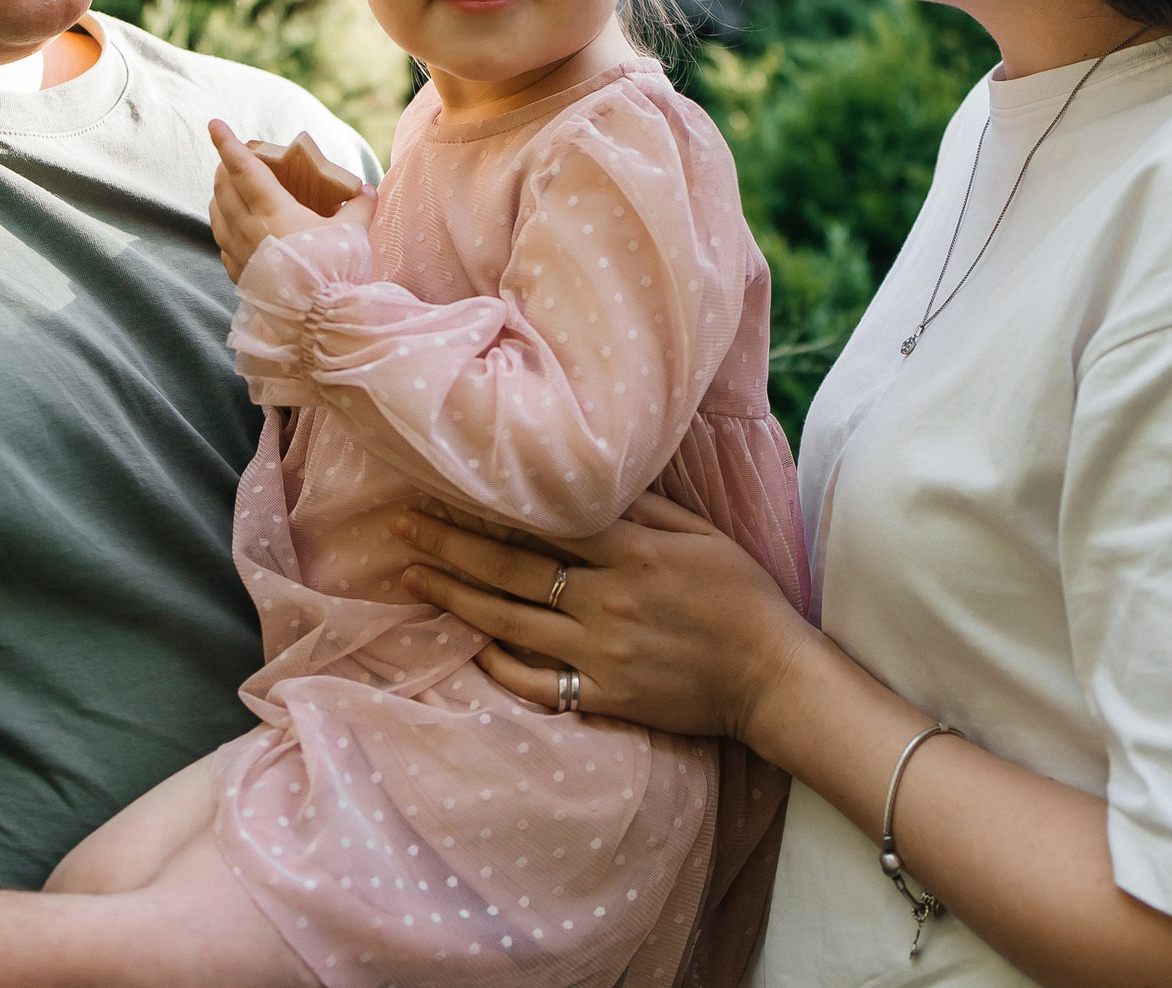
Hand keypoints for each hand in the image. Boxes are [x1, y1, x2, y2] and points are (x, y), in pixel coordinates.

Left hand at [209, 121, 370, 283]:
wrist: (319, 320)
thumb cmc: (336, 271)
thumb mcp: (354, 233)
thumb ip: (358, 207)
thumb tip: (367, 191)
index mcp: (273, 210)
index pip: (243, 168)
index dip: (228, 143)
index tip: (214, 123)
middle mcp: (249, 229)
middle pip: (223, 188)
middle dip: (224, 167)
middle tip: (232, 157)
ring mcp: (241, 253)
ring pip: (217, 215)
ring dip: (219, 196)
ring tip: (227, 189)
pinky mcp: (241, 275)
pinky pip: (223, 244)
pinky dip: (223, 227)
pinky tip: (232, 230)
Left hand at [391, 493, 816, 743]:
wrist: (771, 676)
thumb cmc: (742, 596)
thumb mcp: (702, 535)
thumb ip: (645, 509)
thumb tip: (591, 478)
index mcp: (632, 551)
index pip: (544, 523)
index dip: (488, 507)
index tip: (441, 489)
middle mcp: (608, 599)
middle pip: (511, 568)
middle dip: (450, 546)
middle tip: (400, 528)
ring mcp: (602, 650)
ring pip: (511, 621)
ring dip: (456, 598)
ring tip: (412, 579)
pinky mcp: (604, 694)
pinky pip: (538, 681)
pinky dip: (501, 664)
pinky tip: (470, 644)